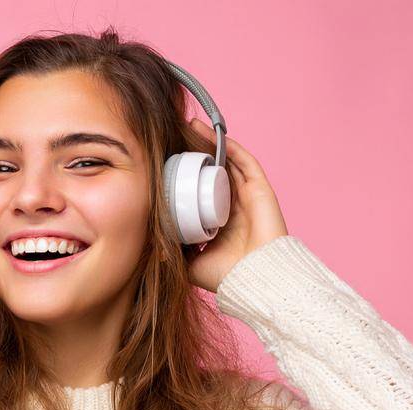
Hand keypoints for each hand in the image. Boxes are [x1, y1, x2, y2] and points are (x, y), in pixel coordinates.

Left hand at [182, 122, 289, 292]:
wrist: (255, 280)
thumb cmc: (228, 277)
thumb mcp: (191, 265)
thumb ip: (175, 256)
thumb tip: (153, 249)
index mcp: (219, 221)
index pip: (200, 190)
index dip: (186, 175)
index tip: (166, 163)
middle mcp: (233, 205)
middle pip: (212, 171)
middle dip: (196, 153)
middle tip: (175, 138)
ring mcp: (247, 196)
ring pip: (227, 161)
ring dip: (210, 143)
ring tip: (190, 126)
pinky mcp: (260, 190)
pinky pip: (244, 161)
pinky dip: (229, 147)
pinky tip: (213, 134)